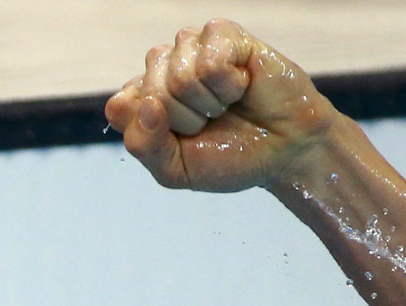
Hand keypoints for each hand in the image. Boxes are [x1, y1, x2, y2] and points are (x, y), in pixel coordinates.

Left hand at [104, 19, 338, 192]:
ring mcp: (191, 47)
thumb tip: (146, 102)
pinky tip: (242, 85)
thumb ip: (144, 145)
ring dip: (209, 104)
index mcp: (143, 98)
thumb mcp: (175, 170)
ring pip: (178, 77)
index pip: (121, 107)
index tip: (183, 140)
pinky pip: (210, 62)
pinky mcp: (223, 34)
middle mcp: (162, 67)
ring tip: (227, 104)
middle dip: (186, 121)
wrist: (284, 152)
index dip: (155, 133)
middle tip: (212, 123)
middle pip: (151, 93)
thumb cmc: (229, 157)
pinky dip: (229, 85)